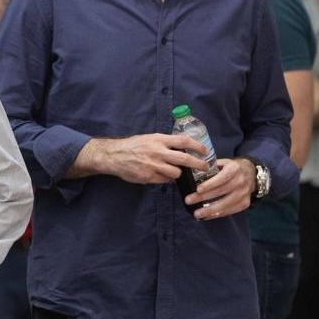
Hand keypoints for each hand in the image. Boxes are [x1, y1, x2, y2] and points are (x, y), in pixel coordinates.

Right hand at [87, 134, 209, 183]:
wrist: (114, 155)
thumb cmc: (133, 146)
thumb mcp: (149, 138)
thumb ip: (164, 143)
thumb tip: (182, 148)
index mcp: (158, 139)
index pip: (183, 141)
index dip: (197, 146)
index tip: (205, 150)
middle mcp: (157, 152)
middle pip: (184, 158)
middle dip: (198, 164)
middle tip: (205, 167)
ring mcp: (152, 165)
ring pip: (175, 173)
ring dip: (178, 173)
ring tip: (176, 172)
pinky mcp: (147, 177)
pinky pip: (164, 180)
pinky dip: (166, 179)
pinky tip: (162, 176)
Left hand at [187, 158, 254, 220]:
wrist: (251, 173)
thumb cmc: (231, 168)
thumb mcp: (223, 162)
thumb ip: (211, 166)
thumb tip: (192, 169)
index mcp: (234, 169)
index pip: (222, 177)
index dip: (210, 184)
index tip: (198, 189)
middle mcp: (241, 181)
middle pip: (221, 191)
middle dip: (203, 197)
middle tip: (188, 200)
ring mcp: (244, 194)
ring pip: (225, 204)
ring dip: (209, 210)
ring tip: (196, 213)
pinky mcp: (244, 203)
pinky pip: (229, 211)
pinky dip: (216, 214)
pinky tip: (206, 216)